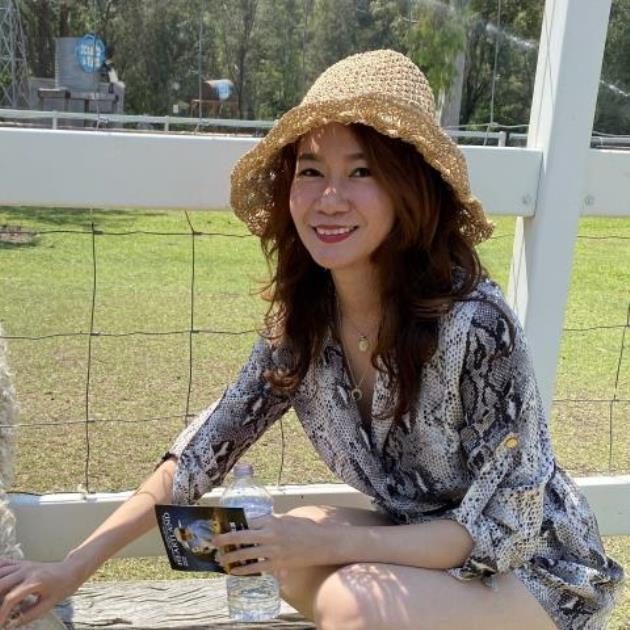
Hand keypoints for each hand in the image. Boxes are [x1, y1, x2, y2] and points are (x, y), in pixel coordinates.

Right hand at [0, 558, 84, 626]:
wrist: (71, 569)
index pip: (11, 598)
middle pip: (1, 583)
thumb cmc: (63, 586)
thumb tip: (12, 624)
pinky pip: (3, 563)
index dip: (2, 612)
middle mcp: (27, 570)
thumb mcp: (49, 604)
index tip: (0, 623)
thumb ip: (30, 615)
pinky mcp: (21, 563)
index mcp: (36, 581)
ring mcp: (23, 565)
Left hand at [213, 513, 333, 575]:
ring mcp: (273, 550)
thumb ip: (271, 521)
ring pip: (246, 554)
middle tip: (214, 541)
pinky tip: (235, 571)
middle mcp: (269, 534)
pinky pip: (256, 568)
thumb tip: (257, 522)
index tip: (223, 526)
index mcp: (271, 520)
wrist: (321, 543)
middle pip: (241, 536)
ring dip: (231, 557)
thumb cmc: (305, 528)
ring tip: (221, 559)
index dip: (234, 524)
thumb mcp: (286, 519)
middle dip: (225, 539)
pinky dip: (244, 570)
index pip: (247, 520)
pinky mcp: (277, 563)